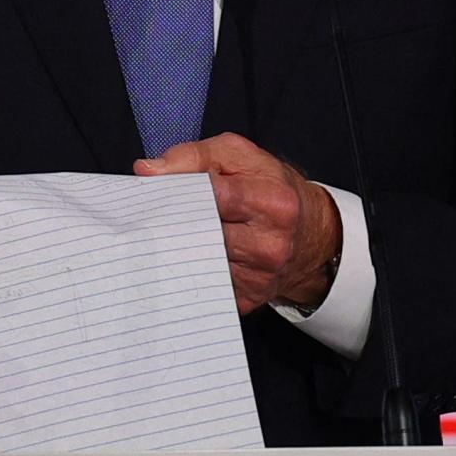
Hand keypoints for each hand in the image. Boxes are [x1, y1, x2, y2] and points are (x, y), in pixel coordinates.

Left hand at [135, 133, 341, 314]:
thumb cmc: (269, 187)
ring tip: (167, 230)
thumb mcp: (238, 155)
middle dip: (171, 220)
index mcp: (273, 203)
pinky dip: (187, 268)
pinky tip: (184, 254)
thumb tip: (147, 170)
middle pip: (200, 233)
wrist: (307, 233)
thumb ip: (193, 156)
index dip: (180, 192)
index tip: (151, 188)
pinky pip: (202, 283)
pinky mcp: (246, 300)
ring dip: (175, 246)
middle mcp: (270, 245)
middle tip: (147, 212)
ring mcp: (259, 278)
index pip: (215, 197)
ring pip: (195, 261)